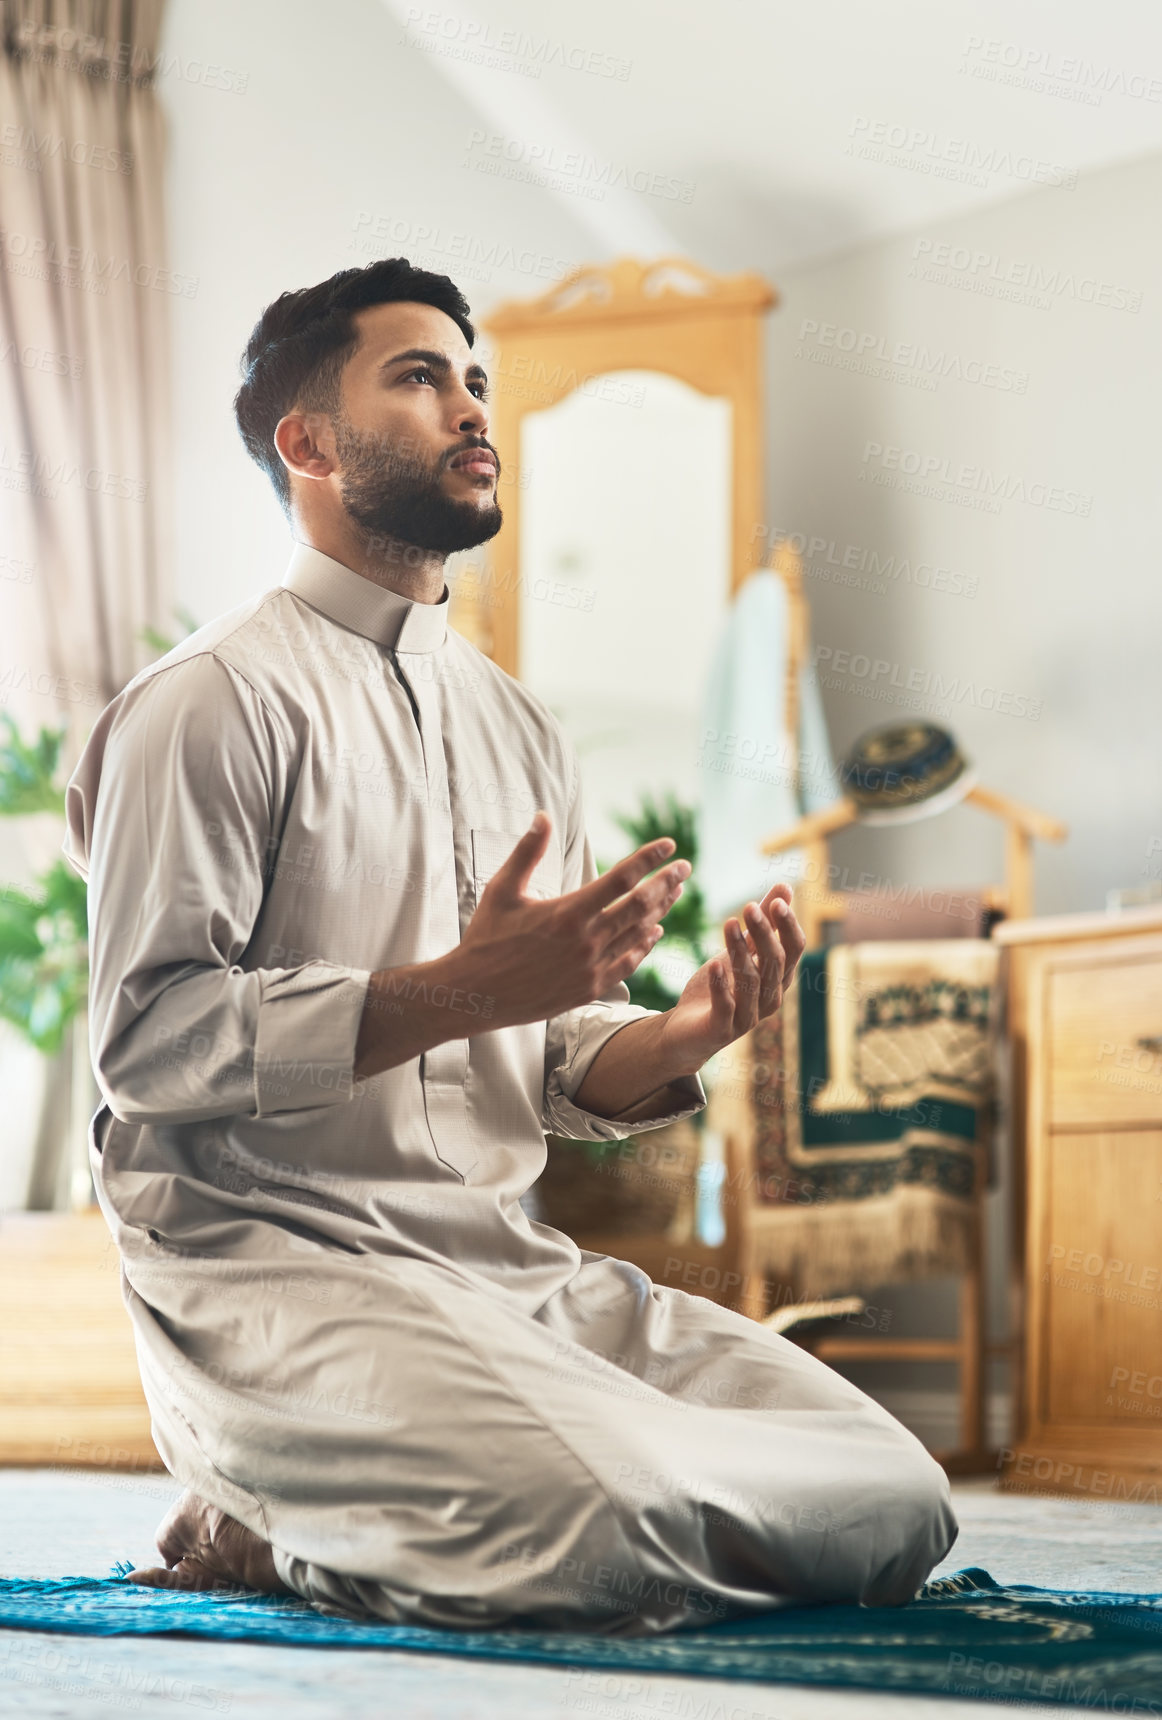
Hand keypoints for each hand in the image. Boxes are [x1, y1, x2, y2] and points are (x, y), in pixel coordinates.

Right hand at [452, 810, 689, 1030]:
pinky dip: (644, 946)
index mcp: (567, 912)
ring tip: (676, 893)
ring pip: (638, 934)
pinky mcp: (589, 988)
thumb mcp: (502, 890)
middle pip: (639, 905)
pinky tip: (655, 932)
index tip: (669, 845)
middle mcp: (585, 941)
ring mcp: (590, 967)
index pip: (620, 878)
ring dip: (660, 911)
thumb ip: (527, 852)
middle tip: (685, 867)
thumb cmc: (485, 939)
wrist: (476, 995)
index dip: (648, 859)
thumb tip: (542, 816)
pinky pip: (627, 964)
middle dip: (666, 883)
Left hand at [658, 883, 805, 1072]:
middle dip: (764, 933)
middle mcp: (770, 999)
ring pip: (751, 981)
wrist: (686, 1030)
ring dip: (739, 951)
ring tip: (727, 924)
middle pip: (775, 963)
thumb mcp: (739, 950)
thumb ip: (763, 922)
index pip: (794, 949)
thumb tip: (786, 886)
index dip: (787, 926)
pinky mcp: (722, 1030)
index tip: (776, 900)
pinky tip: (713, 964)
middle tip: (747, 907)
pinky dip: (720, 985)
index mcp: (778, 978)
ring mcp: (747, 1017)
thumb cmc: (718, 986)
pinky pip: (726, 1006)